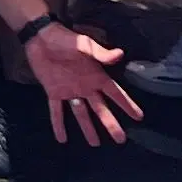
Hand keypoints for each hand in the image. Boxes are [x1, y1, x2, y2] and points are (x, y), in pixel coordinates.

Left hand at [27, 21, 136, 143]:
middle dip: (110, 124)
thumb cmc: (65, 38)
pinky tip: (62, 138)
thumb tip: (120, 54)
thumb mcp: (85, 44)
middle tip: (120, 140)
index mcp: (96, 76)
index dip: (127, 105)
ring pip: (81, 114)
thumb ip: (101, 54)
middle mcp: (86, 87)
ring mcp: (70, 91)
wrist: (41, 37)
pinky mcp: (54, 92)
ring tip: (94, 144)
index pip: (116, 94)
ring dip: (87, 129)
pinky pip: (57, 111)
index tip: (139, 117)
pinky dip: (58, 124)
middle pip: (101, 109)